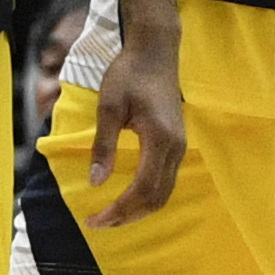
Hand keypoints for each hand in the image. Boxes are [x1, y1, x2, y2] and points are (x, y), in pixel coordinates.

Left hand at [84, 34, 184, 227]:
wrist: (155, 52)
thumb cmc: (129, 74)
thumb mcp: (108, 106)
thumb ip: (103, 145)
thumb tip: (95, 182)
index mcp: (159, 139)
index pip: (142, 189)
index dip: (119, 210)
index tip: (95, 219)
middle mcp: (175, 148)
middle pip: (157, 198)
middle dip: (128, 216)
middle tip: (99, 223)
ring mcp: (180, 146)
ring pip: (164, 192)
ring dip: (139, 209)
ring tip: (111, 215)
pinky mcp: (177, 143)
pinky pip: (166, 180)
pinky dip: (148, 196)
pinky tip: (129, 197)